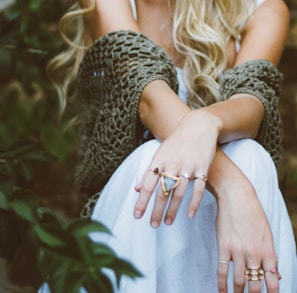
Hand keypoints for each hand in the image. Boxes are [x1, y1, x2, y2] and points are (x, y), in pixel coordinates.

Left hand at [134, 110, 219, 226]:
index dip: (141, 201)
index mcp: (159, 161)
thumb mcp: (160, 153)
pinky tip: (189, 215)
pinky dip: (194, 203)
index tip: (137, 216)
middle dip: (156, 211)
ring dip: (172, 210)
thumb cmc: (177, 141)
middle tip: (152, 225)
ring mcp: (187, 166)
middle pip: (161, 192)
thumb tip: (136, 189)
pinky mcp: (202, 167)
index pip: (147, 185)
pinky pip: (198, 189)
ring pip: (178, 193)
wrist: (198, 125)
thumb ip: (149, 171)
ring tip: (168, 223)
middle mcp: (171, 164)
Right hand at [216, 180, 280, 292]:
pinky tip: (222, 291)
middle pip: (256, 284)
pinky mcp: (223, 246)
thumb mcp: (267, 232)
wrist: (236, 196)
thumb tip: (276, 274)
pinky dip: (222, 284)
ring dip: (238, 292)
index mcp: (268, 250)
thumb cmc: (253, 212)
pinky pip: (223, 270)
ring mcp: (238, 251)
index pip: (273, 280)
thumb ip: (270, 254)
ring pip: (239, 281)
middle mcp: (255, 254)